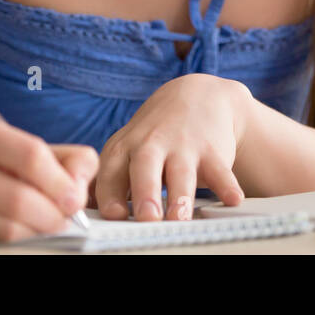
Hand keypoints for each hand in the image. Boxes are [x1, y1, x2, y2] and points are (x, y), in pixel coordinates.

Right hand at [0, 112, 98, 244]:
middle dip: (53, 215)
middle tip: (65, 220)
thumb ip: (58, 157)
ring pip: (6, 228)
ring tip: (42, 225)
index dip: (61, 182)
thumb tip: (82, 185)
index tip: (76, 198)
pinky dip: (11, 241)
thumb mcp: (9, 144)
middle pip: (20, 199)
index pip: (30, 155)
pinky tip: (13, 230)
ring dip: (36, 232)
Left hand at [94, 73, 252, 221]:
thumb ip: (108, 180)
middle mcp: (152, 145)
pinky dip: (228, 185)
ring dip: (181, 195)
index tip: (113, 215)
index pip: (111, 173)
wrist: (199, 97)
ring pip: (182, 171)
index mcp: (124, 149)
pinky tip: (233, 200)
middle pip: (145, 168)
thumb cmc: (154, 135)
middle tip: (147, 217)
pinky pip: (221, 170)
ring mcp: (184, 146)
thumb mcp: (126, 148)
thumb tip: (81, 211)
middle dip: (145, 192)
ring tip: (180, 217)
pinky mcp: (213, 150)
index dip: (110, 194)